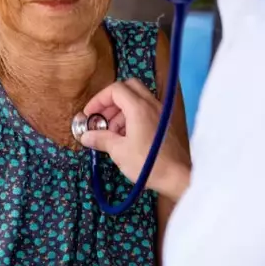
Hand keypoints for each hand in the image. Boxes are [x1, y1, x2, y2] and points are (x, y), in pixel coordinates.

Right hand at [79, 78, 189, 200]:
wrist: (178, 177)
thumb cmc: (148, 164)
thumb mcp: (119, 151)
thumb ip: (101, 139)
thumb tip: (86, 136)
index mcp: (139, 108)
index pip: (115, 90)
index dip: (99, 100)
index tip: (90, 115)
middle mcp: (152, 104)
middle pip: (128, 88)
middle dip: (111, 100)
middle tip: (102, 118)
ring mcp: (161, 112)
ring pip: (138, 98)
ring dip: (121, 110)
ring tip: (112, 132)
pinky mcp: (166, 122)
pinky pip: (147, 110)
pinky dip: (133, 116)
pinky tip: (126, 136)